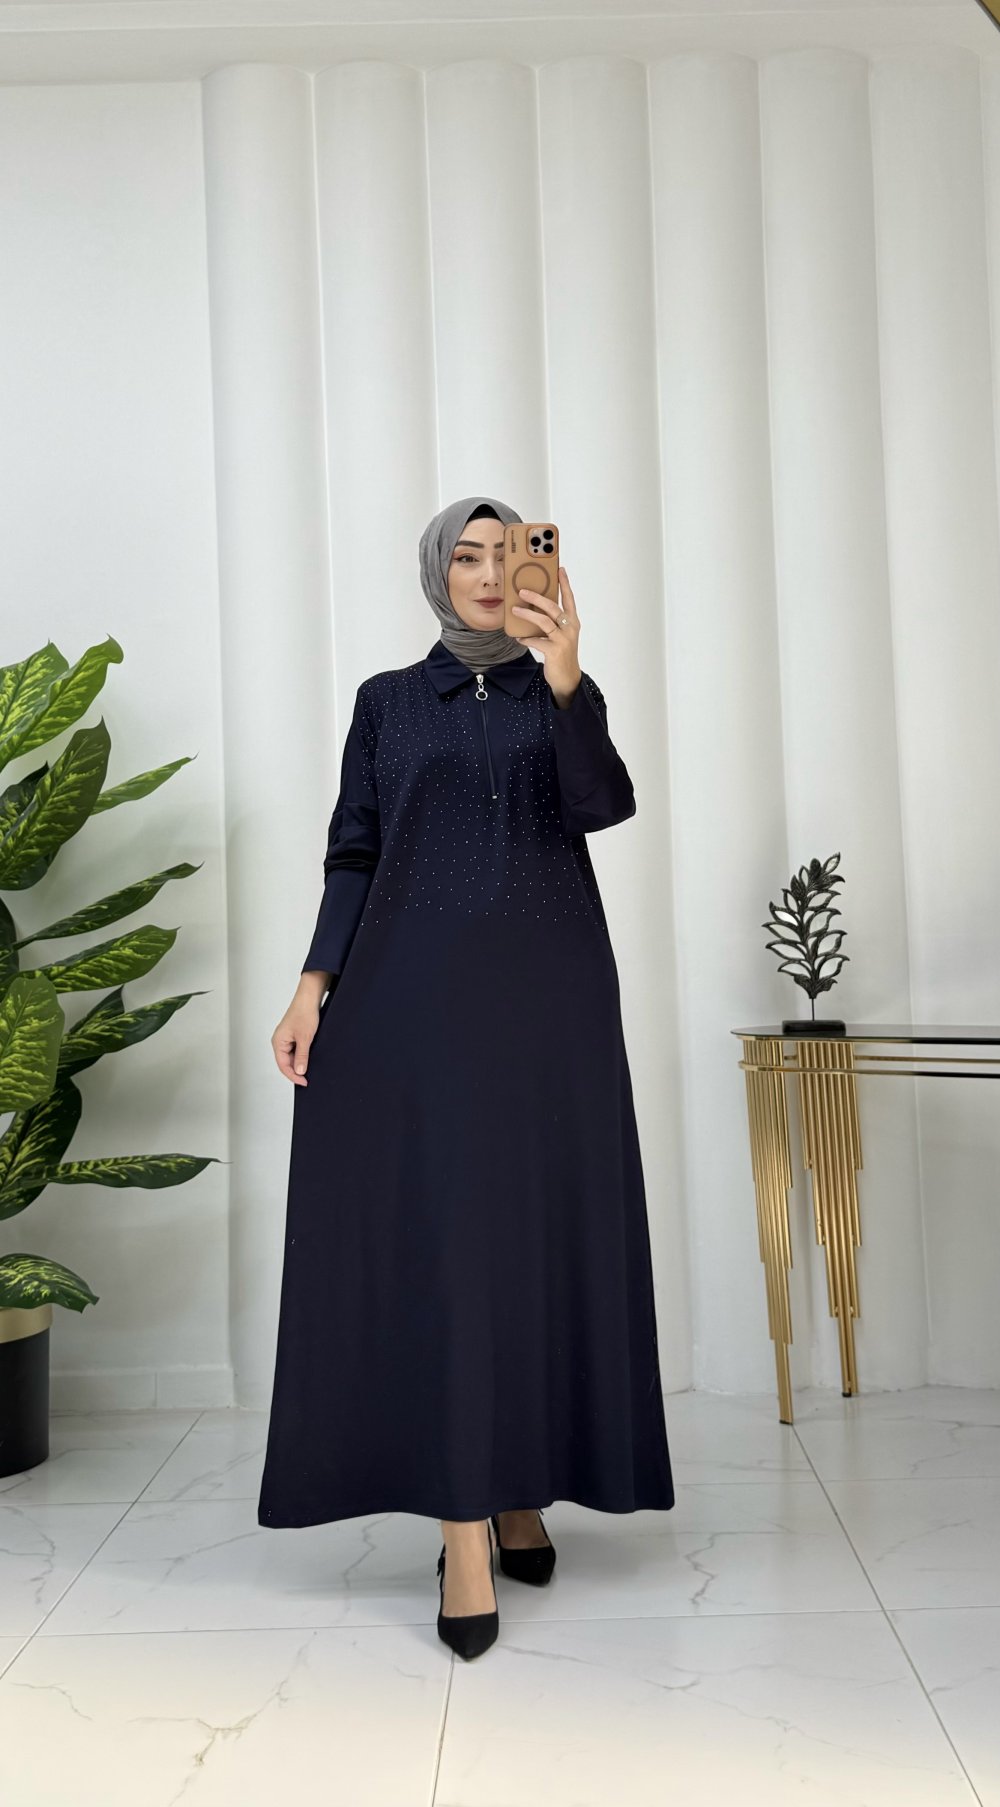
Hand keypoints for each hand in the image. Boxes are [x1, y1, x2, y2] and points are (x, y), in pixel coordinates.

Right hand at [272, 993, 321, 1084]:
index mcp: (278, 1042)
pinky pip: (296, 1050)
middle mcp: (280, 1041)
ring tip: (310, 1068)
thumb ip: (302, 1056)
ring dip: (300, 1063)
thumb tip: (299, 1071)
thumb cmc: (304, 1013)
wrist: (310, 998)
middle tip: (308, 1078)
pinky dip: (302, 1055)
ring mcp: (286, 1038)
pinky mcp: (293, 1035)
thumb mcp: (305, 1038)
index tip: (304, 1082)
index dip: (293, 1076)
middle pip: (286, 1062)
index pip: (283, 1065)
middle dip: (296, 1071)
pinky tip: (310, 1057)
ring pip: (292, 1056)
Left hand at [512, 566, 581, 704]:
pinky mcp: (555, 651)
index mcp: (572, 622)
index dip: (565, 584)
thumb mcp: (560, 635)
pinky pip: (536, 640)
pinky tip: (519, 637)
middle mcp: (570, 628)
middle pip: (552, 607)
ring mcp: (563, 639)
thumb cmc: (561, 654)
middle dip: (536, 597)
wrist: (567, 678)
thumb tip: (533, 608)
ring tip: (515, 610)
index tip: (560, 569)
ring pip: (543, 621)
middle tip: (523, 591)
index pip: (569, 599)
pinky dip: (526, 638)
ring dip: (527, 614)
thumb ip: (552, 622)